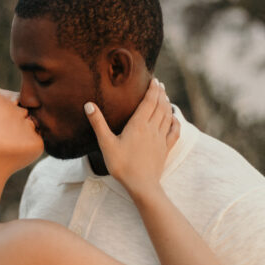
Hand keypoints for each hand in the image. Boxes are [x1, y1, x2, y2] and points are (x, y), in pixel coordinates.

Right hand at [85, 78, 178, 197]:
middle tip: (160, 85)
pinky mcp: (165, 149)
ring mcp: (161, 139)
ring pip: (167, 116)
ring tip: (165, 97)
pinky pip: (174, 131)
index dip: (153, 89)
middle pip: (160, 106)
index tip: (154, 80)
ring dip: (167, 104)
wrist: (141, 185)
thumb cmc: (121, 165)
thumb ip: (98, 123)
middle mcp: (152, 129)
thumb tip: (88, 105)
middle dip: (160, 93)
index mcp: (138, 125)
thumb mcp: (106, 144)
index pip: (149, 101)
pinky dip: (175, 121)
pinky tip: (174, 118)